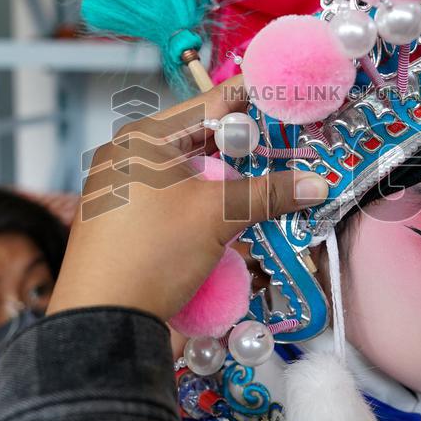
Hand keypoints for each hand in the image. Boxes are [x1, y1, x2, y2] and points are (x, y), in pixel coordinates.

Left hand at [48, 76, 330, 319]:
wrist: (102, 321)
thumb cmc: (153, 252)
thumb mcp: (217, 216)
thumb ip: (268, 194)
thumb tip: (317, 185)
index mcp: (144, 137)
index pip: (213, 104)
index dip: (258, 101)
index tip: (293, 99)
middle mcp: (130, 155)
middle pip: (203, 140)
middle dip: (248, 149)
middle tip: (292, 150)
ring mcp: (126, 189)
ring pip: (192, 173)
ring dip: (230, 182)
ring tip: (271, 187)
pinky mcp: (129, 221)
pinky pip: (177, 200)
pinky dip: (208, 205)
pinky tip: (235, 218)